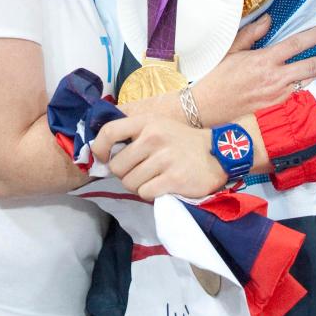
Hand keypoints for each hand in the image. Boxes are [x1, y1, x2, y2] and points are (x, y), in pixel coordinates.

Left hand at [92, 116, 227, 200]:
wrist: (216, 154)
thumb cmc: (180, 141)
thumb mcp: (156, 126)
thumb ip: (132, 135)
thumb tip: (101, 153)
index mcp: (146, 122)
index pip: (109, 132)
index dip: (99, 148)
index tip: (103, 159)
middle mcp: (153, 137)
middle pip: (118, 167)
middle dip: (125, 174)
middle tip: (139, 172)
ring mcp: (164, 158)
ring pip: (130, 183)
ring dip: (139, 185)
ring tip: (153, 178)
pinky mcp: (174, 178)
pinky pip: (145, 193)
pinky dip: (151, 194)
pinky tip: (162, 186)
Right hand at [191, 16, 315, 125]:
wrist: (206, 106)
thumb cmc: (215, 75)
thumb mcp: (231, 49)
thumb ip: (252, 33)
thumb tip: (269, 20)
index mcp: (264, 60)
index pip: (296, 44)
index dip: (315, 36)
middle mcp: (275, 78)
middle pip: (311, 67)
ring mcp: (277, 94)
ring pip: (307, 82)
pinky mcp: (274, 105)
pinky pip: (297, 93)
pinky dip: (307, 86)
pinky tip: (314, 82)